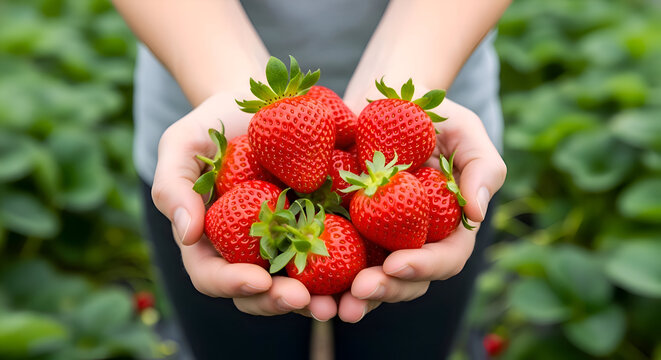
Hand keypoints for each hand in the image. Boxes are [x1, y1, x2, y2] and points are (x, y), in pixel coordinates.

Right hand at [150, 93, 336, 319]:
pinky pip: (336, 251)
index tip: (256, 280)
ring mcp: (288, 240)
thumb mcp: (182, 144)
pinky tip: (367, 270)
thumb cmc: (214, 123)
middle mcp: (250, 250)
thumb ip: (173, 186)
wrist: (262, 101)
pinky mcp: (321, 224)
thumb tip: (188, 234)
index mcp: (211, 240)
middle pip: (260, 292)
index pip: (212, 275)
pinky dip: (350, 266)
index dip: (232, 284)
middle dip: (279, 301)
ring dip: (318, 298)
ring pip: (300, 282)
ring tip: (338, 303)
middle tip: (301, 299)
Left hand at [337, 96, 506, 322]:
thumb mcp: (465, 132)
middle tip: (359, 292)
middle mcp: (411, 242)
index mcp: (446, 228)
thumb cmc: (430, 116)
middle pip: (404, 281)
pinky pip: (331, 258)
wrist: (380, 104)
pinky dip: (317, 274)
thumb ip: (482, 168)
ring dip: (350, 297)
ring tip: (329, 306)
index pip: (445, 258)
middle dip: (384, 291)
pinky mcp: (343, 230)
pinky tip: (300, 282)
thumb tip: (477, 212)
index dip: (424, 266)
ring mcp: (376, 241)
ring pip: (367, 281)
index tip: (397, 264)